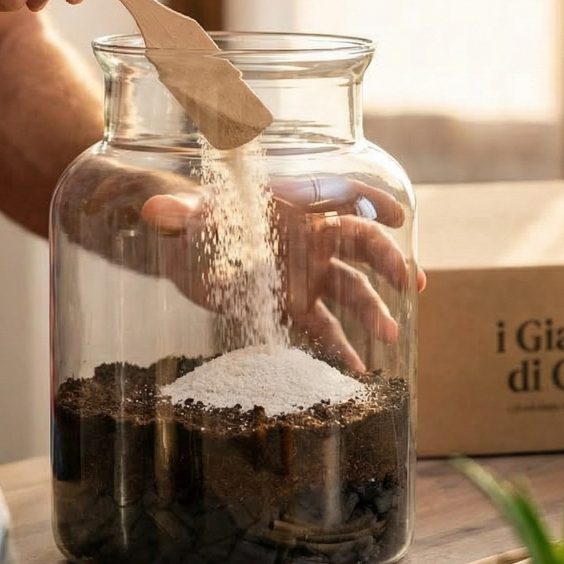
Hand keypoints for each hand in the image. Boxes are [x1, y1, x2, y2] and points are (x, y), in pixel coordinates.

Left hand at [143, 176, 424, 371]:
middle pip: (361, 244)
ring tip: (390, 337)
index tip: (398, 218)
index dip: (370, 202)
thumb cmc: (193, 221)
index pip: (339, 194)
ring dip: (373, 311)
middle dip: (390, 262)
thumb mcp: (185, 216)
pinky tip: (358, 369)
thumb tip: (153, 210)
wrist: (186, 252)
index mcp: (292, 207)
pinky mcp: (295, 305)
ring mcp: (307, 273)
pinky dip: (341, 346)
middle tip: (410, 284)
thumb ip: (175, 213)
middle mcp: (309, 238)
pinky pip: (326, 326)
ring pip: (350, 289)